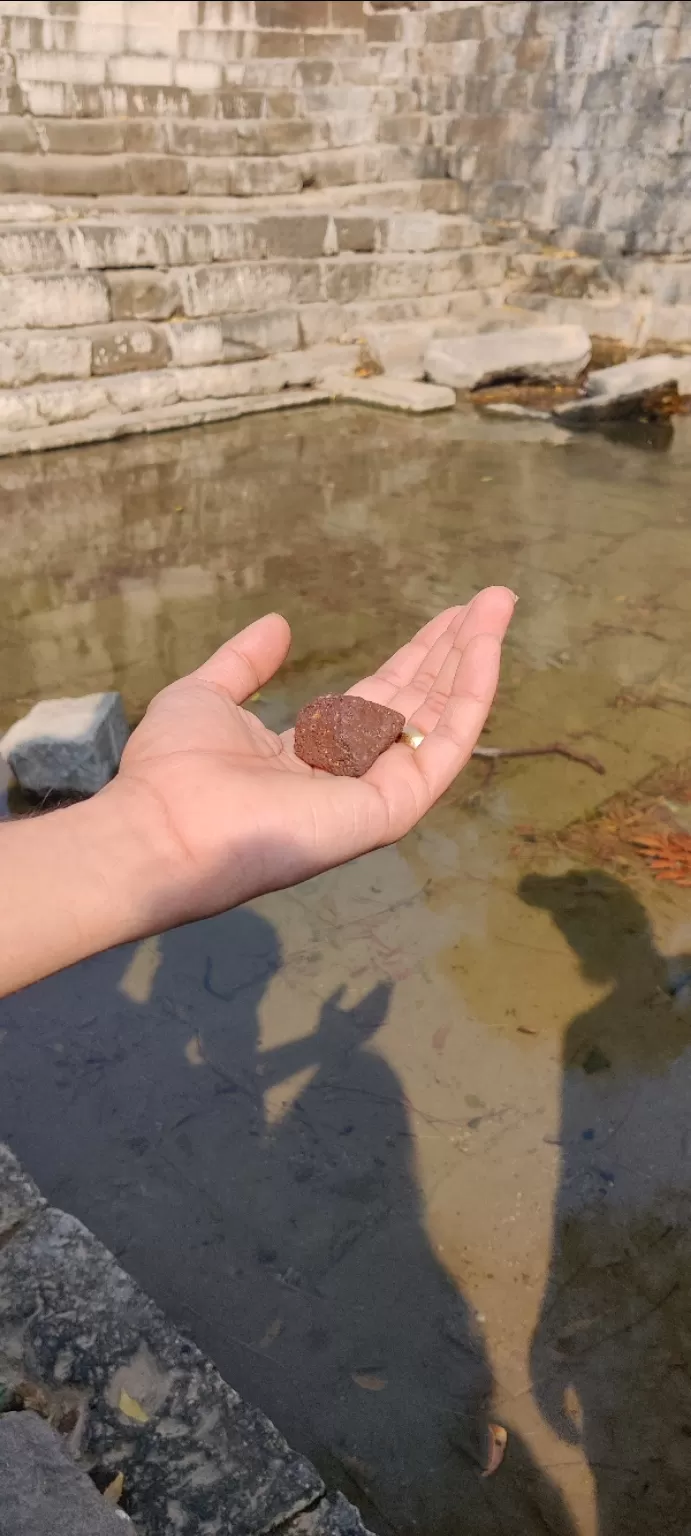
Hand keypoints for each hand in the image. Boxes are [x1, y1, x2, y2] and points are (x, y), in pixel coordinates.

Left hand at [114, 587, 514, 928]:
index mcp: (314, 754)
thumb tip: (280, 625)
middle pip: (420, 703)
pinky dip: (471, 694)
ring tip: (501, 605)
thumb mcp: (209, 694)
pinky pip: (444, 746)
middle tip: (495, 598)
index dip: (416, 655)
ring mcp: (376, 794)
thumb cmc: (175, 769)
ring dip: (476, 661)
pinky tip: (486, 647)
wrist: (161, 828)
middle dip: (457, 650)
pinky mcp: (391, 809)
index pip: (382, 698)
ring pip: (441, 720)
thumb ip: (246, 662)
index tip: (449, 614)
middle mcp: (353, 775)